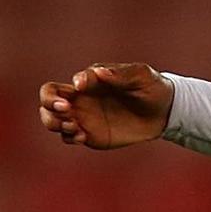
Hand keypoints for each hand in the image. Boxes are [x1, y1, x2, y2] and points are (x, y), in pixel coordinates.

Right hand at [38, 63, 172, 148]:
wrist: (165, 112)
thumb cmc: (151, 87)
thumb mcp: (140, 75)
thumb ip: (120, 74)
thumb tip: (98, 73)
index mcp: (85, 84)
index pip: (54, 88)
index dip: (56, 94)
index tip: (80, 91)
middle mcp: (80, 101)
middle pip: (45, 104)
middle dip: (48, 109)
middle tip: (67, 112)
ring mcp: (85, 119)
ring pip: (53, 123)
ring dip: (56, 125)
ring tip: (75, 127)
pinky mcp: (93, 136)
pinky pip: (70, 138)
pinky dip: (71, 138)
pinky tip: (84, 137)